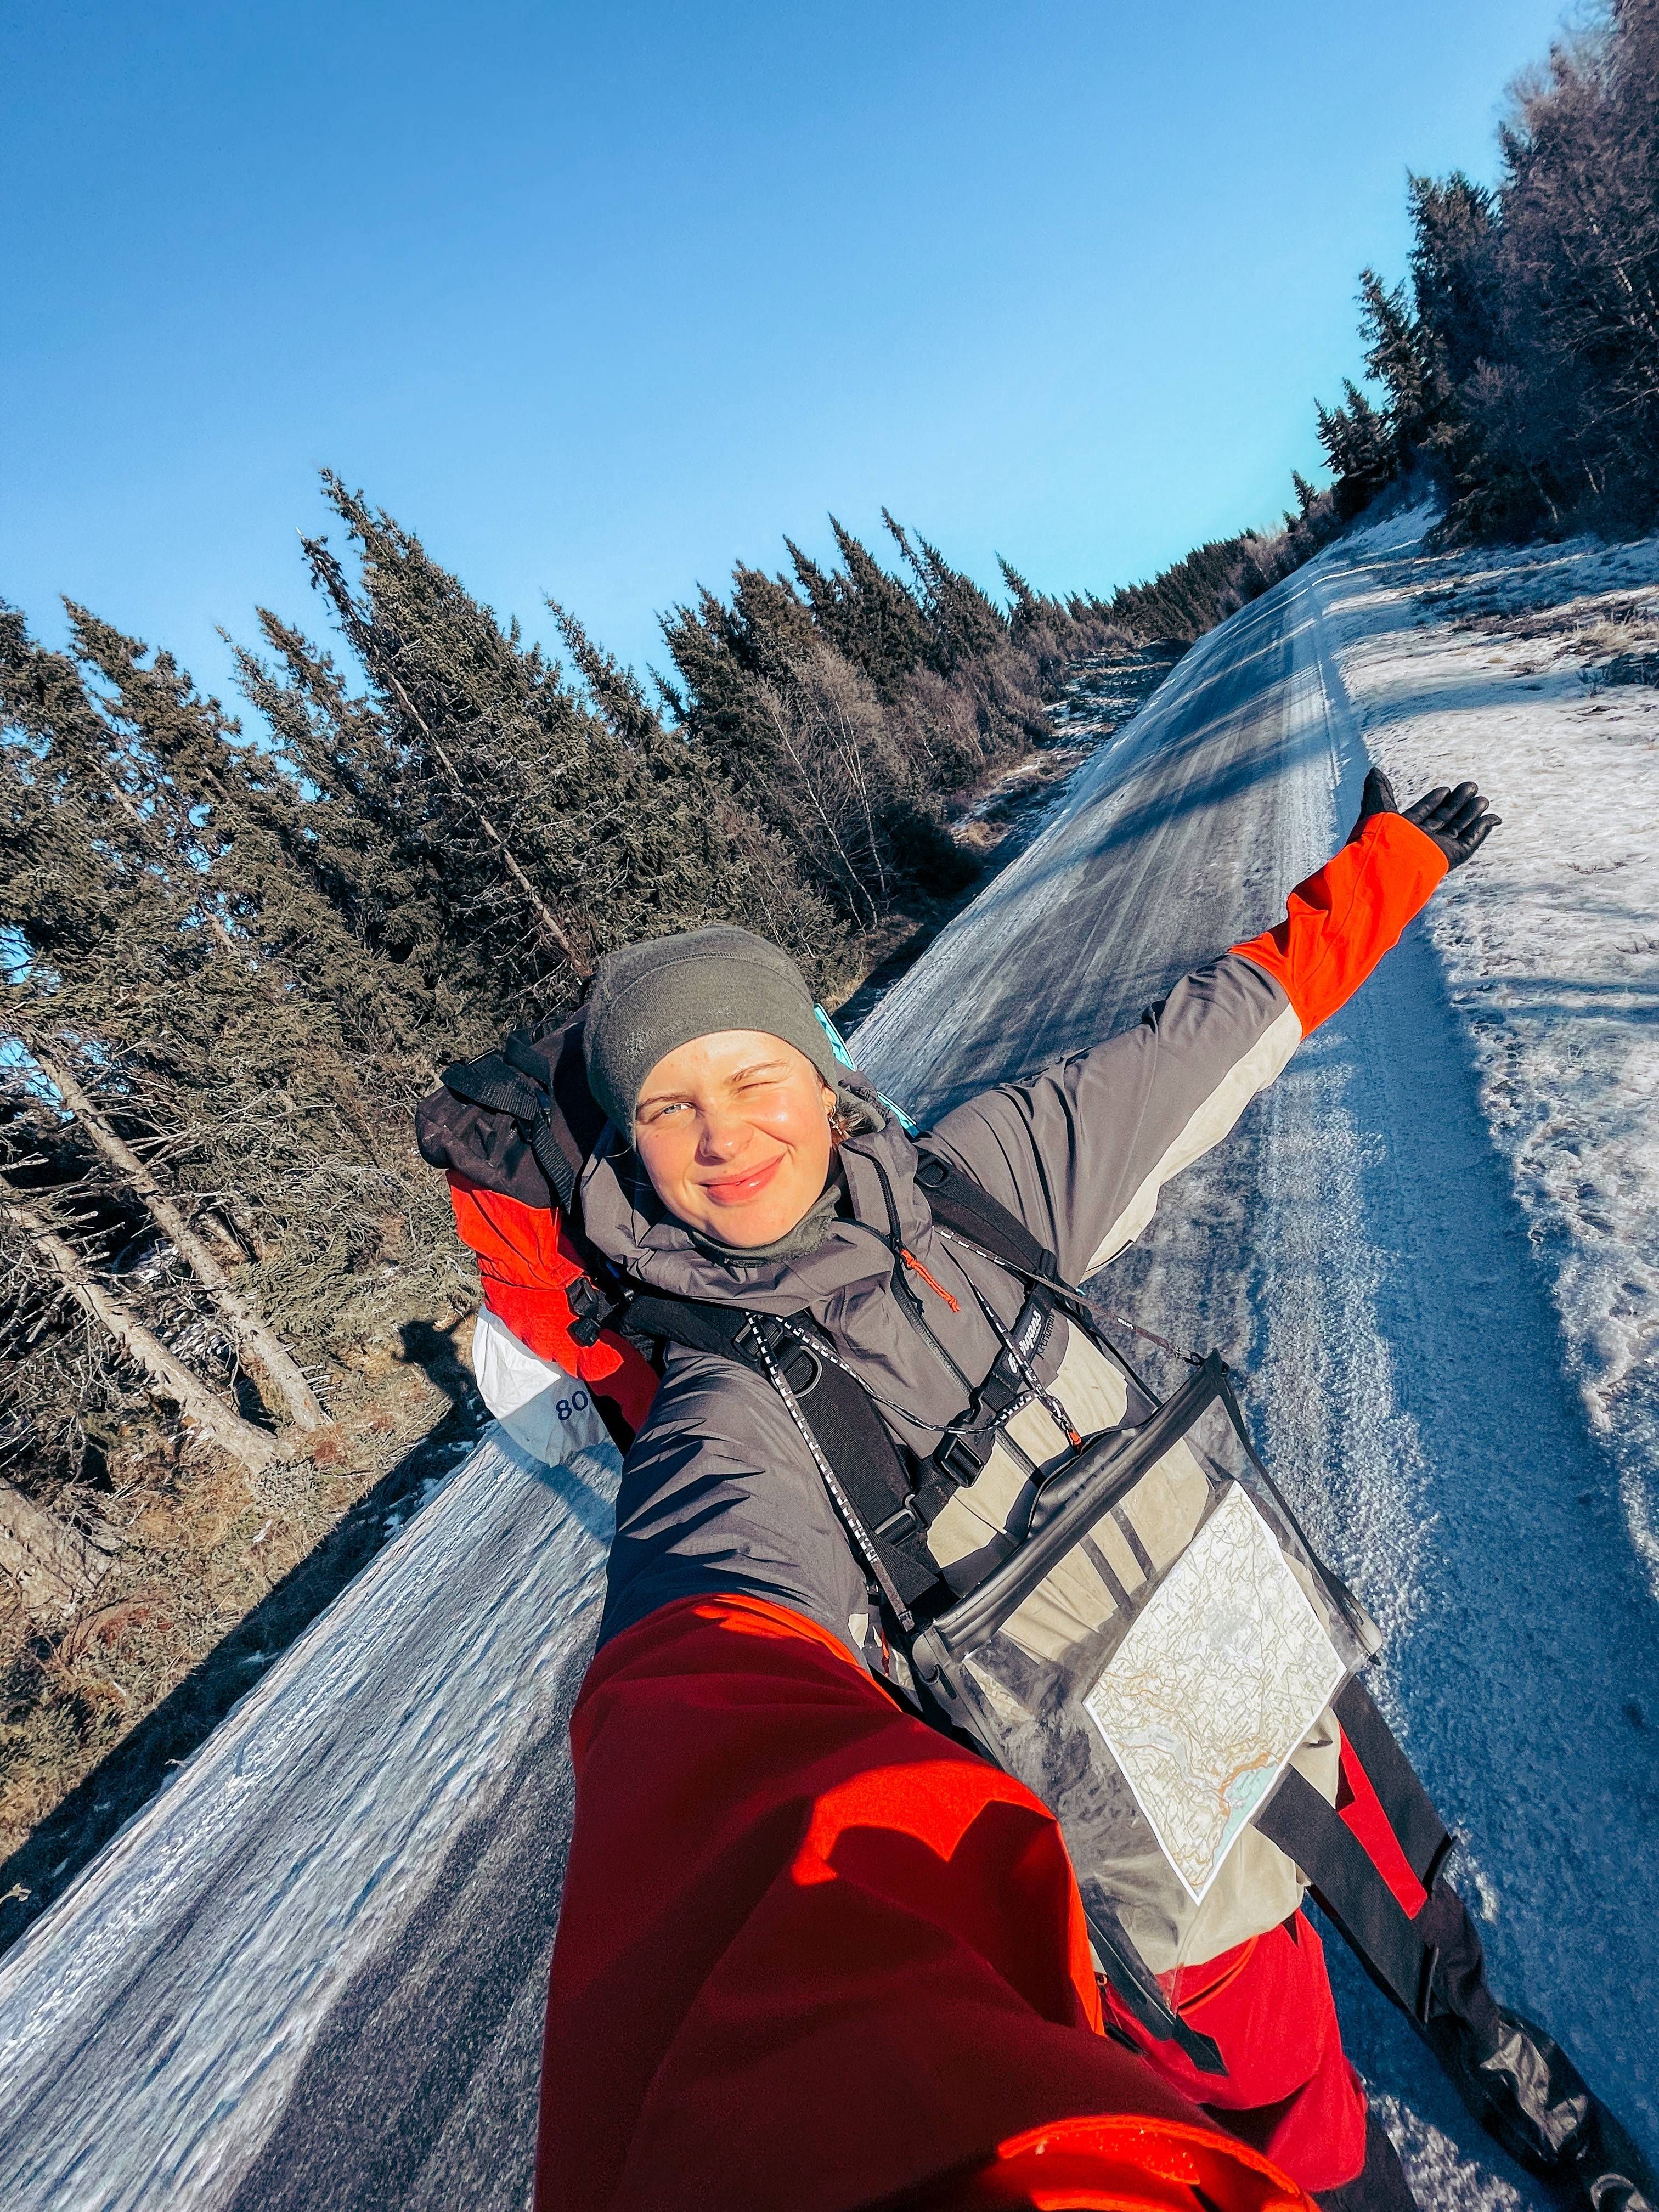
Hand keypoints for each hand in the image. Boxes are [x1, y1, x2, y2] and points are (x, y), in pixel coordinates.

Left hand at [1347, 767, 1500, 869]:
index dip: (1434, 800)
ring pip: (1460, 827)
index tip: (1445, 789)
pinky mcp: (1453, 855)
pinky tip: (1492, 818)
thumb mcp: (1377, 806)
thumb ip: (1378, 788)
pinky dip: (1483, 829)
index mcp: (1405, 829)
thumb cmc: (1380, 835)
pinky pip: (1471, 841)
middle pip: (1445, 818)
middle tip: (1471, 786)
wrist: (1389, 861)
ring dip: (1472, 813)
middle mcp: (1422, 839)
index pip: (1424, 812)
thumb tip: (1374, 770)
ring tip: (1482, 798)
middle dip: (1458, 802)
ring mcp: (1438, 848)